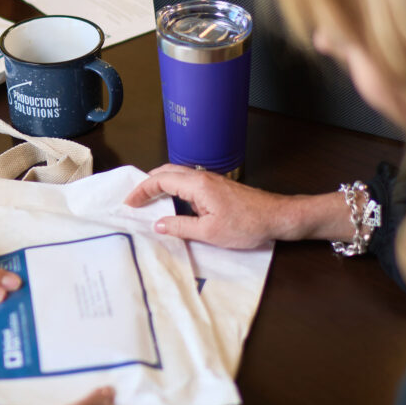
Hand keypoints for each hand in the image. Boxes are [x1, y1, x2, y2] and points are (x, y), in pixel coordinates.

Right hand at [123, 165, 291, 247]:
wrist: (276, 217)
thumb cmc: (245, 224)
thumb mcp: (209, 232)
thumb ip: (181, 227)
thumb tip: (158, 224)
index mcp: (197, 184)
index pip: (160, 179)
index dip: (141, 190)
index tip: (129, 202)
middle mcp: (202, 177)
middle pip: (167, 172)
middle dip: (148, 183)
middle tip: (135, 198)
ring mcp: (211, 181)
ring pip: (179, 176)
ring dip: (161, 185)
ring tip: (149, 201)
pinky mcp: (218, 188)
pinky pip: (189, 184)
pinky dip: (175, 190)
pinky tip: (174, 205)